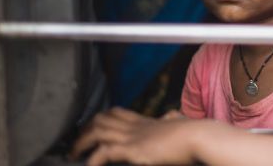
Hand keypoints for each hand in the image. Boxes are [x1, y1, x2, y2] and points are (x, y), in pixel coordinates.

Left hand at [70, 107, 201, 165]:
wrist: (200, 136)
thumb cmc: (195, 133)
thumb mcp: (180, 123)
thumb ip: (173, 119)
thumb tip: (172, 115)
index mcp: (146, 122)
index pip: (117, 113)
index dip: (101, 119)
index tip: (91, 127)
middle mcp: (136, 126)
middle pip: (102, 118)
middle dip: (85, 129)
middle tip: (76, 143)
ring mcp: (134, 136)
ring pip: (97, 131)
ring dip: (81, 143)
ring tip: (73, 155)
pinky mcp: (134, 149)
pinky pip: (105, 152)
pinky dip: (93, 159)